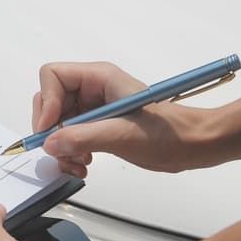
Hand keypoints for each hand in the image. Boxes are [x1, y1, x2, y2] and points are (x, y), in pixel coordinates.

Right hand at [34, 62, 214, 175]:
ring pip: (56, 122)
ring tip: (78, 163)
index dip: (46, 101)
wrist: (193, 145)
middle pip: (49, 100)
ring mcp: (94, 108)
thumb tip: (50, 143)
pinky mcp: (97, 126)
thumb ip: (84, 137)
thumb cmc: (170, 133)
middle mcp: (93, 89)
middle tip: (62, 151)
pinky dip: (69, 152)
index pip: (52, 76)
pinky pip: (69, 136)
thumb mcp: (124, 135)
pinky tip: (83, 164)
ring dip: (60, 146)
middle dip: (51, 129)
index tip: (50, 129)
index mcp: (100, 77)